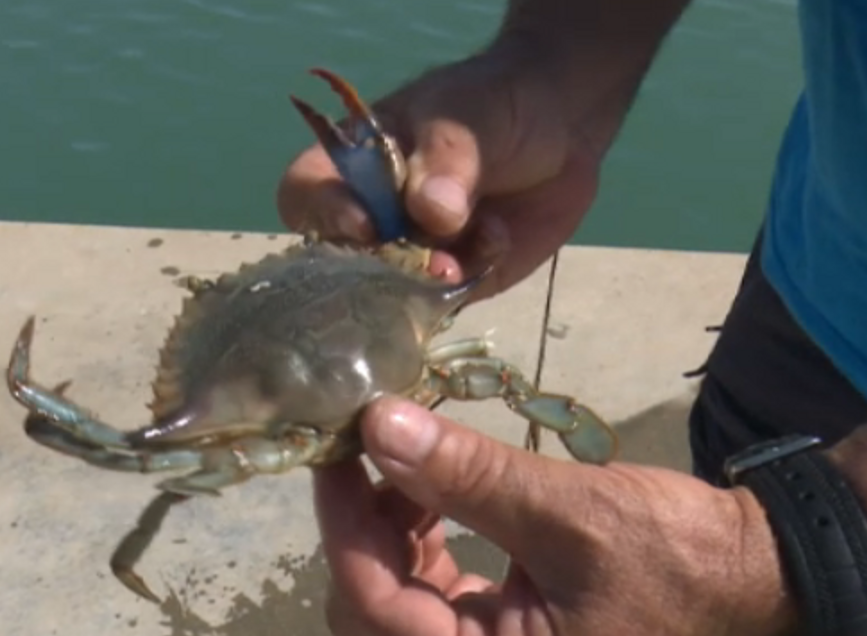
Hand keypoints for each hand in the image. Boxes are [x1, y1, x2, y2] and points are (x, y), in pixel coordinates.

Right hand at [275, 48, 604, 297]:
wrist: (562, 127)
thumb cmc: (495, 105)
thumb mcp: (467, 116)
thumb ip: (448, 159)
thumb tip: (431, 214)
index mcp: (352, 162)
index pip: (305, 194)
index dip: (323, 214)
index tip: (366, 225)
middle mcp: (370, 215)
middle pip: (341, 261)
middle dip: (381, 268)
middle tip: (429, 257)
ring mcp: (410, 252)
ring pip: (395, 291)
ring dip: (431, 280)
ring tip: (477, 245)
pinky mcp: (453, 280)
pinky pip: (447, 298)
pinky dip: (473, 275)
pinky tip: (501, 237)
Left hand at [312, 397, 798, 635]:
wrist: (753, 573)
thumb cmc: (674, 551)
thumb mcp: (568, 508)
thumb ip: (466, 473)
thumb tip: (376, 426)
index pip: (375, 610)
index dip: (343, 527)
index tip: (337, 449)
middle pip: (370, 615)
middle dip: (357, 532)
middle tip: (365, 448)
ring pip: (392, 601)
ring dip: (385, 529)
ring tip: (407, 455)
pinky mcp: (504, 634)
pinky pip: (430, 592)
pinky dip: (417, 538)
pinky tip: (434, 485)